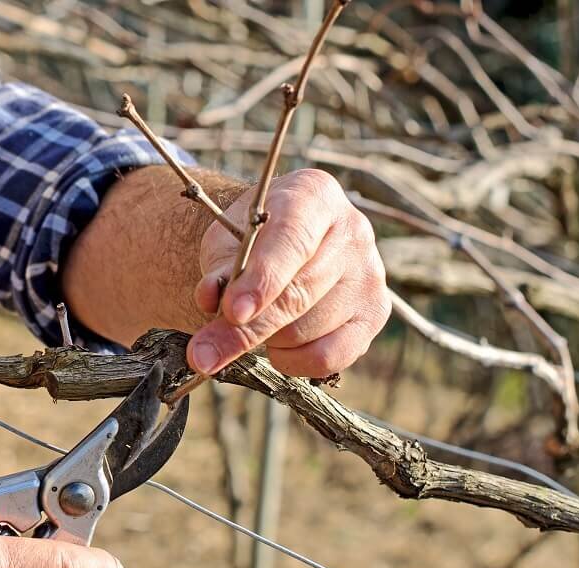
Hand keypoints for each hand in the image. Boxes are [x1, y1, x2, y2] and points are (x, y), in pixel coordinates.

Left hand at [189, 169, 390, 377]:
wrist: (281, 245)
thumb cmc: (250, 240)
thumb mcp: (225, 243)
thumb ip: (218, 271)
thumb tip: (210, 300)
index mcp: (314, 196)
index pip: (292, 240)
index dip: (262, 279)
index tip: (233, 311)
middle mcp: (353, 230)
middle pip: (299, 294)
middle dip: (246, 329)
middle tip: (202, 355)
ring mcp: (371, 274)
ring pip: (307, 331)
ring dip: (266, 341)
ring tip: (254, 322)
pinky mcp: (375, 314)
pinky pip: (330, 356)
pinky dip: (292, 361)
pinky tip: (277, 346)